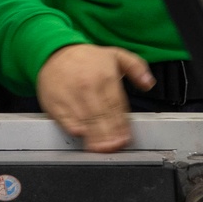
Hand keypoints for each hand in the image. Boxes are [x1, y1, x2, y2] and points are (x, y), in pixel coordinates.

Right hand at [36, 43, 154, 151]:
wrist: (54, 52)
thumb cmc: (86, 58)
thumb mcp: (115, 54)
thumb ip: (136, 67)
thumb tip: (148, 83)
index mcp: (105, 77)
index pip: (117, 107)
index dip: (122, 126)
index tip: (126, 138)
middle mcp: (88, 87)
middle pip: (102, 117)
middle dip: (110, 135)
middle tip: (115, 147)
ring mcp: (71, 96)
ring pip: (86, 121)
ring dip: (95, 138)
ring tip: (102, 149)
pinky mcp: (56, 102)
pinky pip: (66, 119)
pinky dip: (74, 129)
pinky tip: (82, 136)